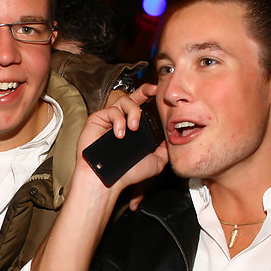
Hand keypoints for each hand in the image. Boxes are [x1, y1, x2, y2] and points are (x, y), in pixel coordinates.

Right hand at [73, 84, 167, 203]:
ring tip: (134, 127)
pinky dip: (119, 120)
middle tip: (152, 90)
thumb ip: (164, 148)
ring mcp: (110, 120)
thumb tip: (173, 138)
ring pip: (124, 100)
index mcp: (135, 129)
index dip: (151, 97)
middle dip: (144, 90)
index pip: (144, 108)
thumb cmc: (127, 173)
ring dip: (133, 111)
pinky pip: (111, 110)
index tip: (160, 93)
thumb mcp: (155, 161)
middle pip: (133, 97)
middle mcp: (122, 121)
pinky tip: (120, 134)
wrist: (107, 180)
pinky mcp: (97, 119)